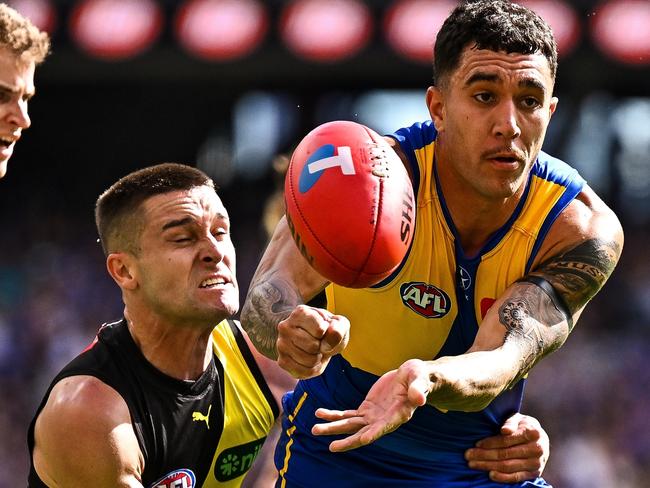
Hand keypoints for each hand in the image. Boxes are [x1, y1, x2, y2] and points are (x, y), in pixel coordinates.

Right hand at [276, 305, 348, 378]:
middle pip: (313, 346)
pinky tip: (309, 359)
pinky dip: (313, 369)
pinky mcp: (282, 361)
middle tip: (319, 342)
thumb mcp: (340, 324)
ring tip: (314, 350)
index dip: (328, 334)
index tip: (324, 331)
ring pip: (309, 360)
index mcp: (300, 313)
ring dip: (318, 359)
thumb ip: (338, 329)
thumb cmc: (328, 329)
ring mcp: (281, 344)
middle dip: (322, 347)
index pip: (320, 330)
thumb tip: (327, 343)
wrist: (315, 339)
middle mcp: (285, 327)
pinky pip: (304, 372)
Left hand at [311, 359, 432, 450]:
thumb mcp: (420, 380)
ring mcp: (373, 416)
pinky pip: (347, 415)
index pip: (384, 427)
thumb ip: (418, 390)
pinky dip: (334, 415)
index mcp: (398, 415)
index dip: (374, 433)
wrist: (412, 377)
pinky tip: (320, 414)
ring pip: (351, 425)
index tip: (362, 439)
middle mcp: (384, 421)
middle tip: (332, 447)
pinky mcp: (366, 409)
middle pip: (363, 433)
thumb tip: (419, 399)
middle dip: (348, 441)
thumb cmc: (419, 377)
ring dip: (333, 427)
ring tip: (315, 428)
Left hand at [465, 413, 548, 482]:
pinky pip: (516, 477)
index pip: (506, 440)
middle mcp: (537, 449)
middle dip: (484, 455)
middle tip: (468, 455)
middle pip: (505, 454)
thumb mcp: (517, 418)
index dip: (490, 442)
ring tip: (473, 464)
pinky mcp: (535, 474)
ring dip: (488, 466)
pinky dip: (502, 477)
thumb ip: (510, 422)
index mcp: (533, 432)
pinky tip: (490, 474)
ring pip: (508, 466)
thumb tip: (504, 430)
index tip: (476, 444)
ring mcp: (536, 463)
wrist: (540, 439)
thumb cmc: (523, 425)